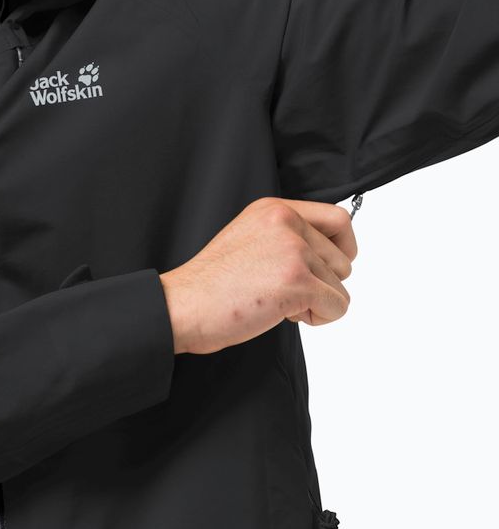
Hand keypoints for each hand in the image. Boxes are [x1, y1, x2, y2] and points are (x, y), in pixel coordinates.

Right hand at [159, 197, 356, 354]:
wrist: (184, 304)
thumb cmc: (210, 283)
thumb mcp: (250, 238)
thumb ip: (286, 236)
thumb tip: (328, 254)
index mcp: (273, 209)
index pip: (338, 218)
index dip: (342, 247)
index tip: (329, 265)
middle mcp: (286, 222)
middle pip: (344, 259)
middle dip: (322, 283)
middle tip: (283, 291)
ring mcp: (293, 250)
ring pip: (341, 286)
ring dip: (316, 303)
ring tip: (276, 301)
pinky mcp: (297, 281)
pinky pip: (337, 306)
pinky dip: (318, 319)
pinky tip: (283, 314)